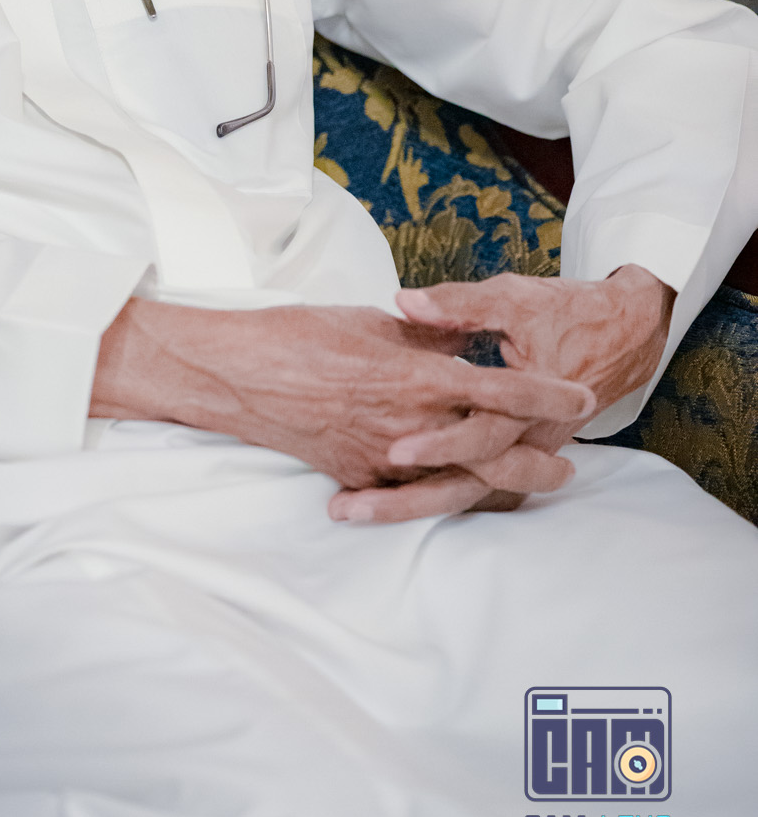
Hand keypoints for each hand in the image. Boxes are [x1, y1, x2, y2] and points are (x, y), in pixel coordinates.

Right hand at [91, 298, 593, 522]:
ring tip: (531, 484)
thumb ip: (424, 335)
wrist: (236, 374)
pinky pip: (412, 495)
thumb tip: (460, 340)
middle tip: (568, 464)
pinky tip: (463, 495)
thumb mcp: (371, 321)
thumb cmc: (300, 334)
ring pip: (458, 483)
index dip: (545, 394)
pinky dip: (442, 495)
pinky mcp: (358, 478)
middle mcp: (406, 424)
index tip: (580, 393)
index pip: (499, 389)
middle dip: (535, 460)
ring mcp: (382, 459)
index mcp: (414, 374)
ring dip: (499, 485)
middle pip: (491, 454)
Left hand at [346, 268, 676, 524]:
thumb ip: (459, 305)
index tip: (391, 449)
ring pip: (465, 494)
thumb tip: (405, 303)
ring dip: (411, 504)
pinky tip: (381, 495)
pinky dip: (430, 492)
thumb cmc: (566, 311)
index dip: (437, 444)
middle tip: (351, 504)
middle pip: (464, 485)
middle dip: (408, 498)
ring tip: (351, 510)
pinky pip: (472, 485)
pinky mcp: (514, 453)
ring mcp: (521, 453)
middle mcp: (527, 441)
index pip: (480, 438)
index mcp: (528, 406)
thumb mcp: (514, 299)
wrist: (626, 333)